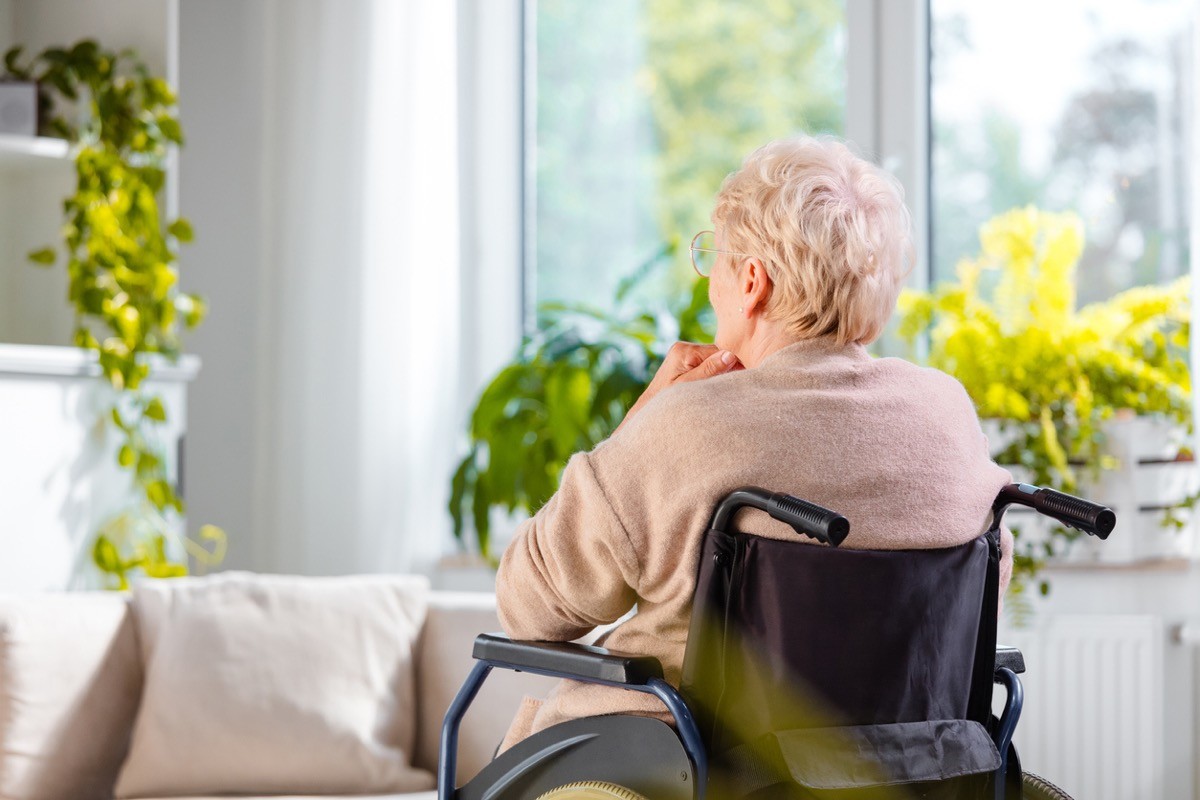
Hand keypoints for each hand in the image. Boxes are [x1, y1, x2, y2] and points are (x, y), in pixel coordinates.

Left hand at [618, 342, 742, 430]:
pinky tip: (710, 388)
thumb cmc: (666, 402)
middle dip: (725, 370)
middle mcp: (682, 348)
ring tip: (719, 390)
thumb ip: (709, 371)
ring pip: (711, 361)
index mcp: (683, 351)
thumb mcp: (690, 387)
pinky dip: (709, 376)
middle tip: (732, 388)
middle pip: (715, 355)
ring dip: (718, 374)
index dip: (733, 366)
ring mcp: (681, 355)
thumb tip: (730, 356)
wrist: (647, 411)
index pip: (718, 352)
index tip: (741, 381)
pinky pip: (703, 366)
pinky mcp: (682, 363)